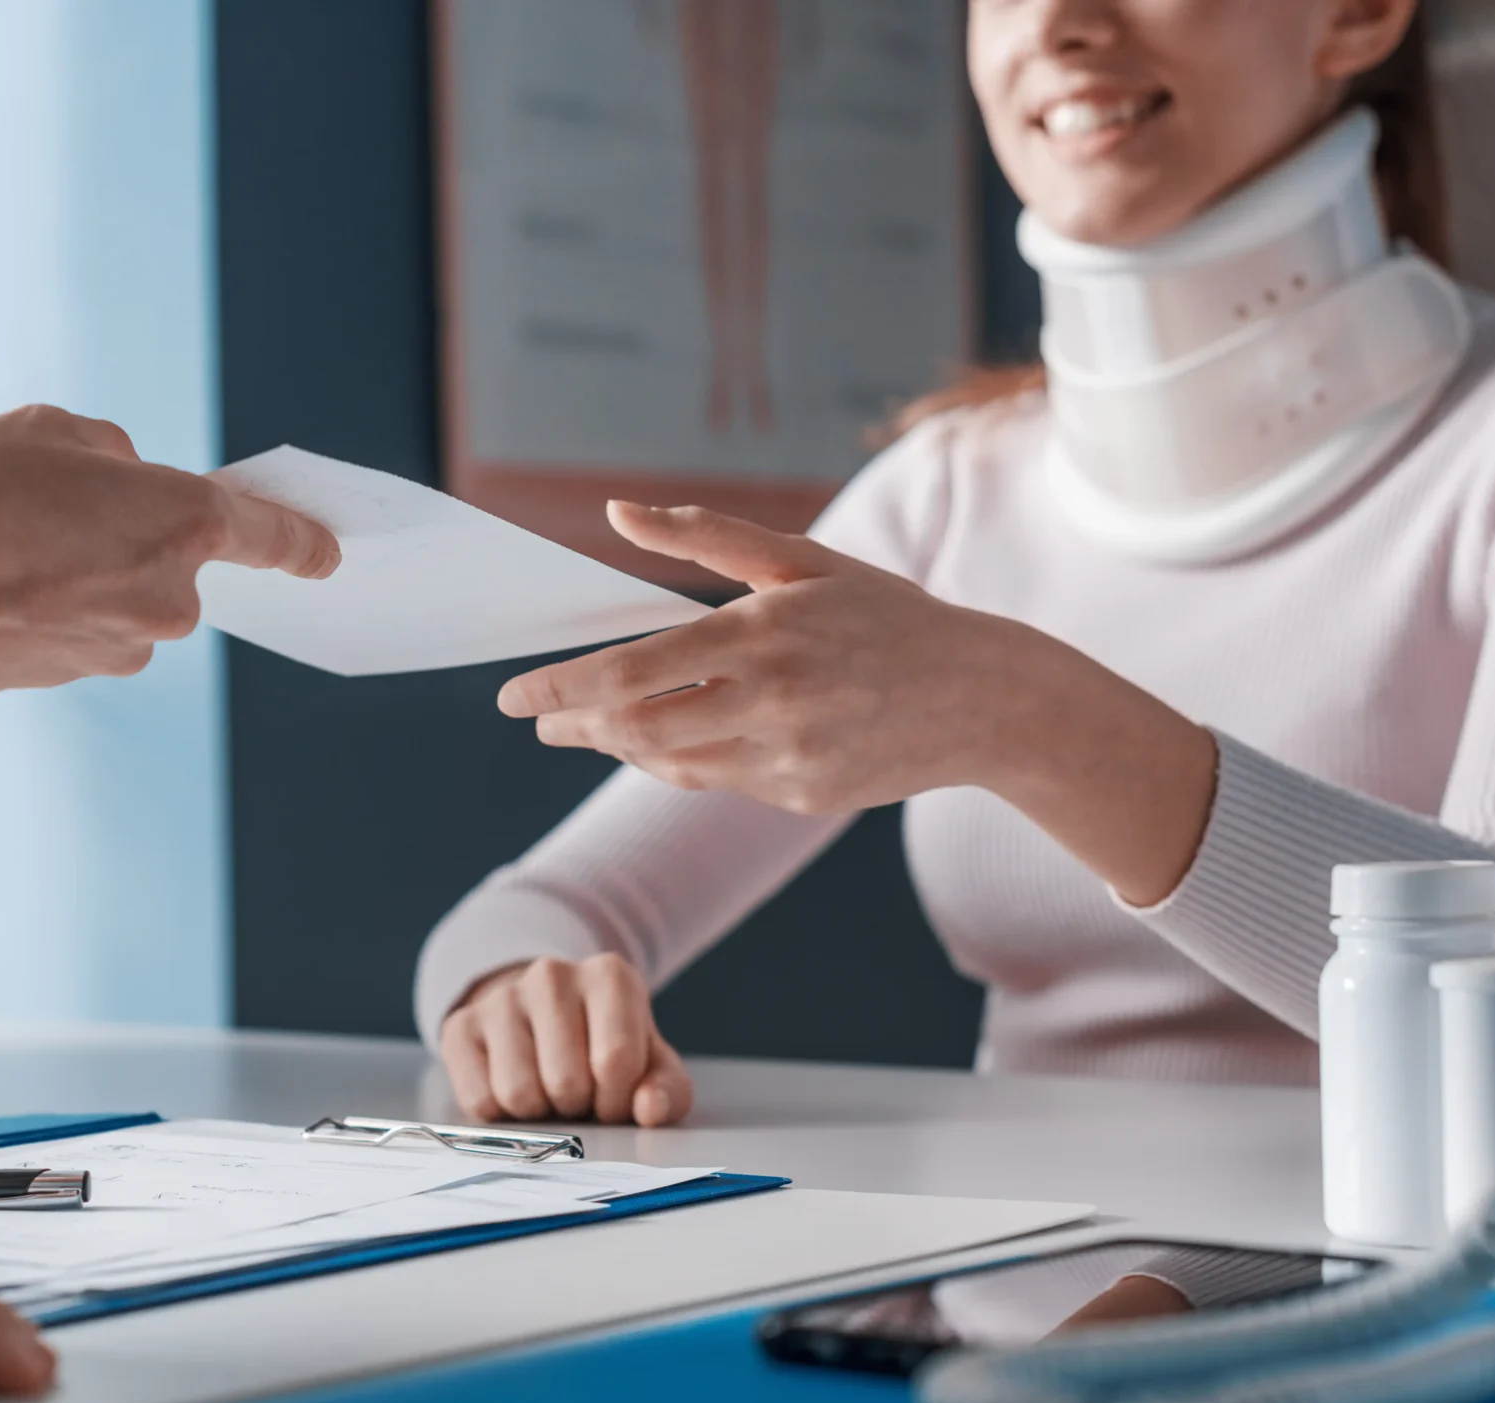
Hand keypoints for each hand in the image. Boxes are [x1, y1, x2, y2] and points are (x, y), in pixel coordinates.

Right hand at [0, 405, 339, 760]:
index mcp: (180, 521)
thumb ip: (100, 447)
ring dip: (78, 566)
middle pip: (168, 553)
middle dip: (122, 527)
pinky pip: (75, 624)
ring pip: (117, 590)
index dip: (301, 540)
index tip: (329, 553)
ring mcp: (122, 647)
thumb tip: (121, 474)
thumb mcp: (32, 429)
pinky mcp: (71, 677)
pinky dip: (44, 603)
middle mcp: (168, 596)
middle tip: (44, 501)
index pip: (270, 534)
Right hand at [439, 954, 693, 1125]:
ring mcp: (501, 997)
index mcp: (610, 976)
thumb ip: (667, 1092)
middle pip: (566, 1082)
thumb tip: (649, 1110)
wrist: (542, 1020)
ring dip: (538, 1111)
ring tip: (547, 1089)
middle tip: (578, 1093)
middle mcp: (552, 974)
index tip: (613, 1097)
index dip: (617, 1100)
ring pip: (518, 1094)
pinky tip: (512, 1086)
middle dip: (577, 1106)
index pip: (616, 1061)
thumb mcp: (650, 1066)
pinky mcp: (460, 1026)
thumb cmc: (603, 1048)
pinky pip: (480, 1101)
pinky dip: (500, 1113)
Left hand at [498, 502, 1016, 815]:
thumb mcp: (801, 559)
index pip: (631, 671)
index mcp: (760, 634)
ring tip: (590, 727)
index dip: (562, 687)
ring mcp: (786, 758)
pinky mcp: (802, 796)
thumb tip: (617, 514)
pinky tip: (667, 739)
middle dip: (574, 724)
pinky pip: (718, 781)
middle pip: (635, 729)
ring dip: (620, 746)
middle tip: (537, 719)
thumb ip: (703, 535)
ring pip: (669, 763)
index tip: (513, 695)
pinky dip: (681, 760)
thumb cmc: (885, 613)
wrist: (981, 696)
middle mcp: (768, 702)